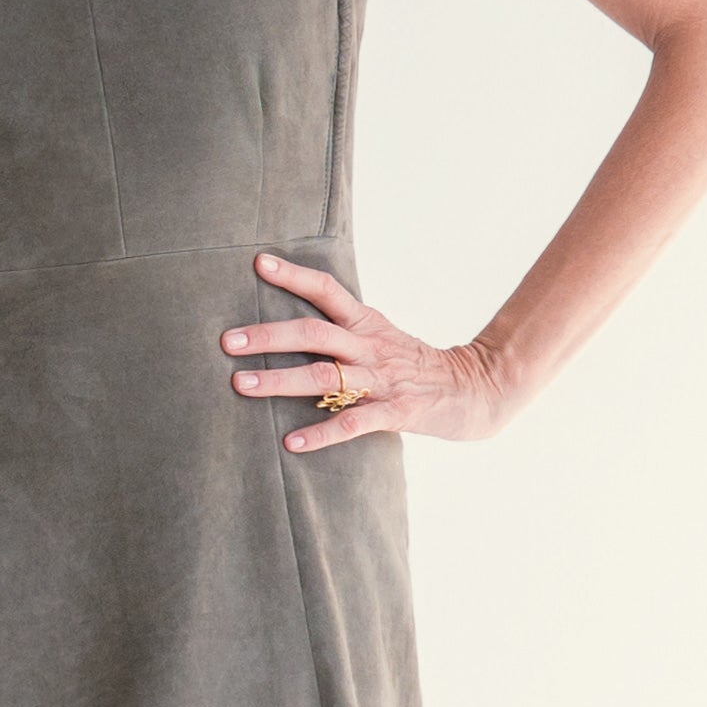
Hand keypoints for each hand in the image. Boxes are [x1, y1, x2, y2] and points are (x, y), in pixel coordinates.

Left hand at [223, 254, 515, 454]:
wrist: (478, 389)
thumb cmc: (417, 366)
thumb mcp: (382, 336)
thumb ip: (343, 331)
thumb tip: (292, 327)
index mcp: (367, 324)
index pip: (326, 290)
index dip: (293, 276)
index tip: (258, 263)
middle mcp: (370, 347)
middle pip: (313, 333)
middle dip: (268, 336)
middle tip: (228, 341)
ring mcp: (383, 380)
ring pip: (323, 377)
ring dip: (279, 381)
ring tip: (240, 385)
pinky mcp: (397, 413)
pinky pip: (353, 423)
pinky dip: (321, 433)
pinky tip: (291, 443)